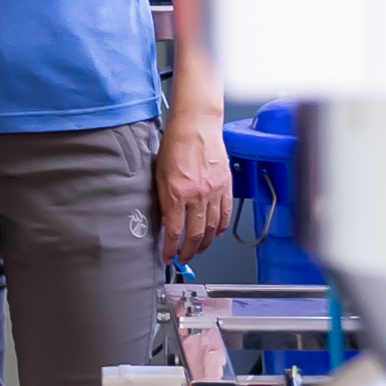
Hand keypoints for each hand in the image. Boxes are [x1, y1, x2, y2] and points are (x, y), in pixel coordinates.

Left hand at [155, 115, 231, 260]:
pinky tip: (215, 235)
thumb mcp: (159, 174)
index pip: (174, 231)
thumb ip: (163, 200)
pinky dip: (221, 228)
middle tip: (183, 258)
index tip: (167, 257)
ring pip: (212, 228)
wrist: (197, 126)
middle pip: (195, 234)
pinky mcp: (226, 187)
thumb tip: (165, 222)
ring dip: (205, 244)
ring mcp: (214, 192)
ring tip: (198, 250)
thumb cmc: (176, 144)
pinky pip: (225, 214)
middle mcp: (197, 195)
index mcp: (177, 192)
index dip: (171, 248)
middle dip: (188, 251)